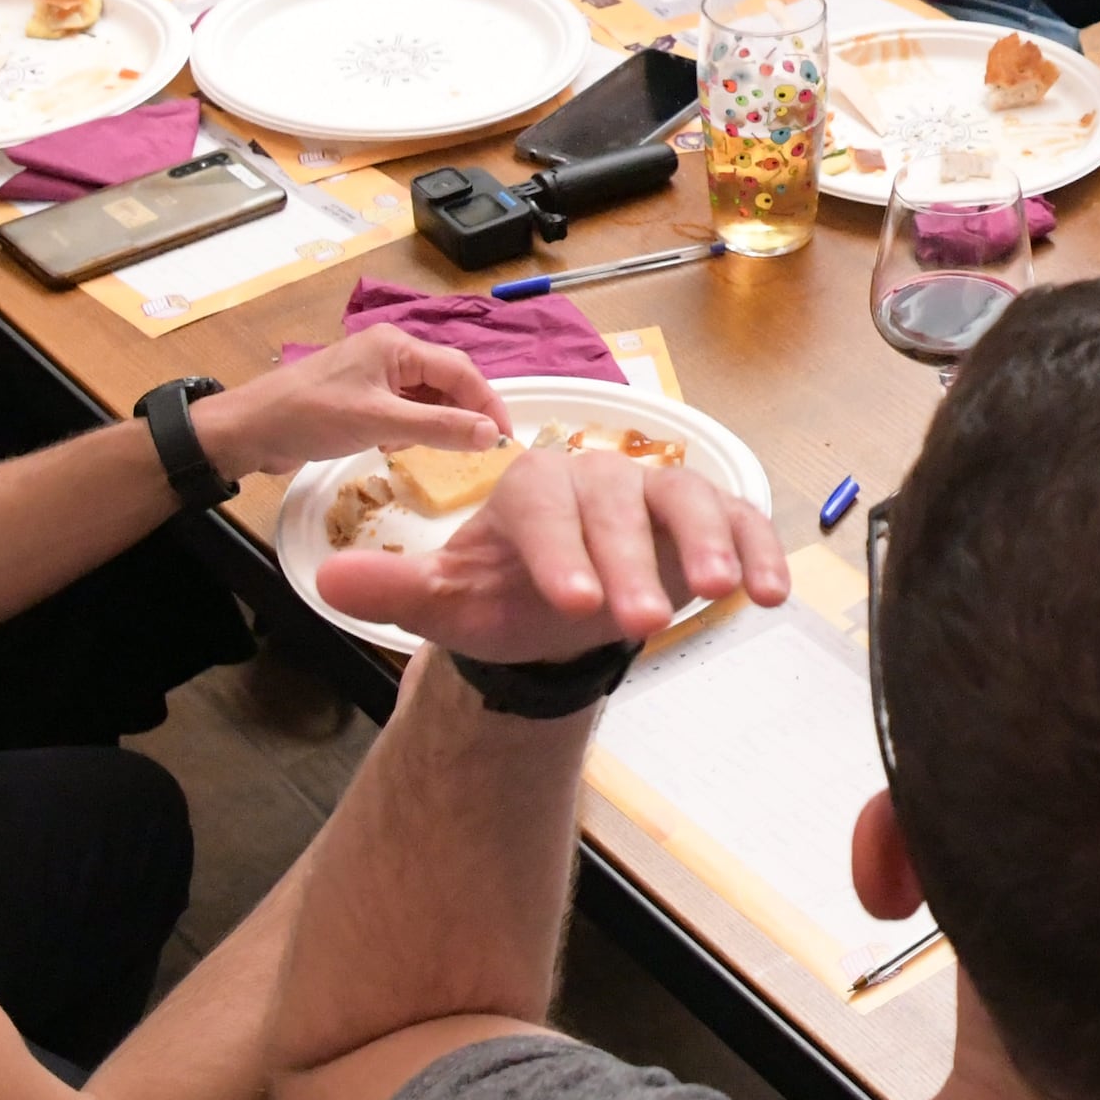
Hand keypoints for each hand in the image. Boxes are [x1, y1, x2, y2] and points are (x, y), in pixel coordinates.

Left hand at [194, 325, 511, 485]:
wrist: (249, 431)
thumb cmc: (310, 416)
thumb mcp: (380, 422)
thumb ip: (439, 426)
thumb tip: (492, 434)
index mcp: (397, 346)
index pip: (461, 370)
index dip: (489, 404)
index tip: (507, 439)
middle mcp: (391, 353)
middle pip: (447, 381)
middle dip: (466, 413)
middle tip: (484, 450)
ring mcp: (375, 375)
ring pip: (427, 397)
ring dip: (438, 423)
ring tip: (447, 452)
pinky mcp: (361, 397)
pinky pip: (405, 409)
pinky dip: (413, 428)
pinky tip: (403, 447)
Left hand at [318, 437, 792, 665]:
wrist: (559, 608)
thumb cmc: (506, 596)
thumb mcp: (446, 600)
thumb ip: (395, 587)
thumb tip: (330, 577)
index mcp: (531, 487)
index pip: (544, 507)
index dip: (561, 554)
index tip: (574, 606)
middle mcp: (598, 476)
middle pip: (618, 504)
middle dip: (631, 563)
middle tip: (640, 623)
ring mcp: (658, 492)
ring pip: (685, 500)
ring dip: (705, 543)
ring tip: (720, 594)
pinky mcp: (707, 515)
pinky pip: (736, 519)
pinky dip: (756, 548)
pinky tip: (768, 591)